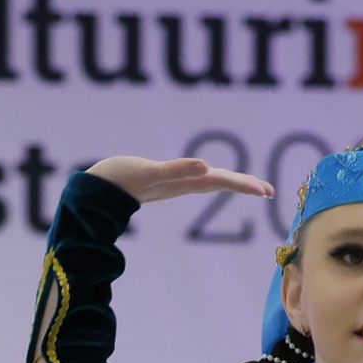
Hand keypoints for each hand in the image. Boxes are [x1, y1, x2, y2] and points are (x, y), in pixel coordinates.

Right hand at [83, 156, 271, 206]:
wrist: (92, 193)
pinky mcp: (159, 181)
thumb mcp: (149, 173)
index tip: (267, 191)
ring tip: (248, 186)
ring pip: (207, 182)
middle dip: (244, 185)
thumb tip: (206, 168)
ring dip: (228, 183)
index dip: (244, 184)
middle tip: (269, 191)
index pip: (220, 181)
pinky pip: (189, 178)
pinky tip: (206, 175)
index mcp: (182, 183)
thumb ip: (177, 170)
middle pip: (219, 183)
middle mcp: (180, 185)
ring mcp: (170, 184)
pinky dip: (203, 176)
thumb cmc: (118, 181)